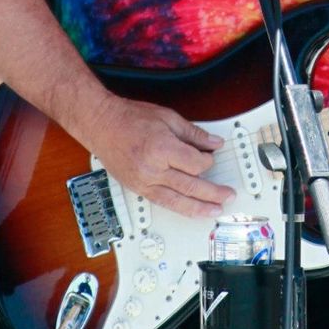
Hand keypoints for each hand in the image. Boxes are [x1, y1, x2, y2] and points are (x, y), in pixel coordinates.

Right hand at [86, 91, 231, 218]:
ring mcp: (143, 181)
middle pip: (190, 186)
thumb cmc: (129, 118)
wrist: (101, 124)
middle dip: (213, 192)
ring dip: (199, 208)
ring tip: (215, 211)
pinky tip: (190, 211)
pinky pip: (162, 202)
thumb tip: (214, 143)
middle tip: (227, 195)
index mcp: (161, 148)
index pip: (196, 164)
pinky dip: (179, 207)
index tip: (211, 156)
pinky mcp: (137, 188)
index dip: (208, 161)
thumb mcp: (167, 118)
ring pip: (177, 201)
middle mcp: (152, 169)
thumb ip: (193, 133)